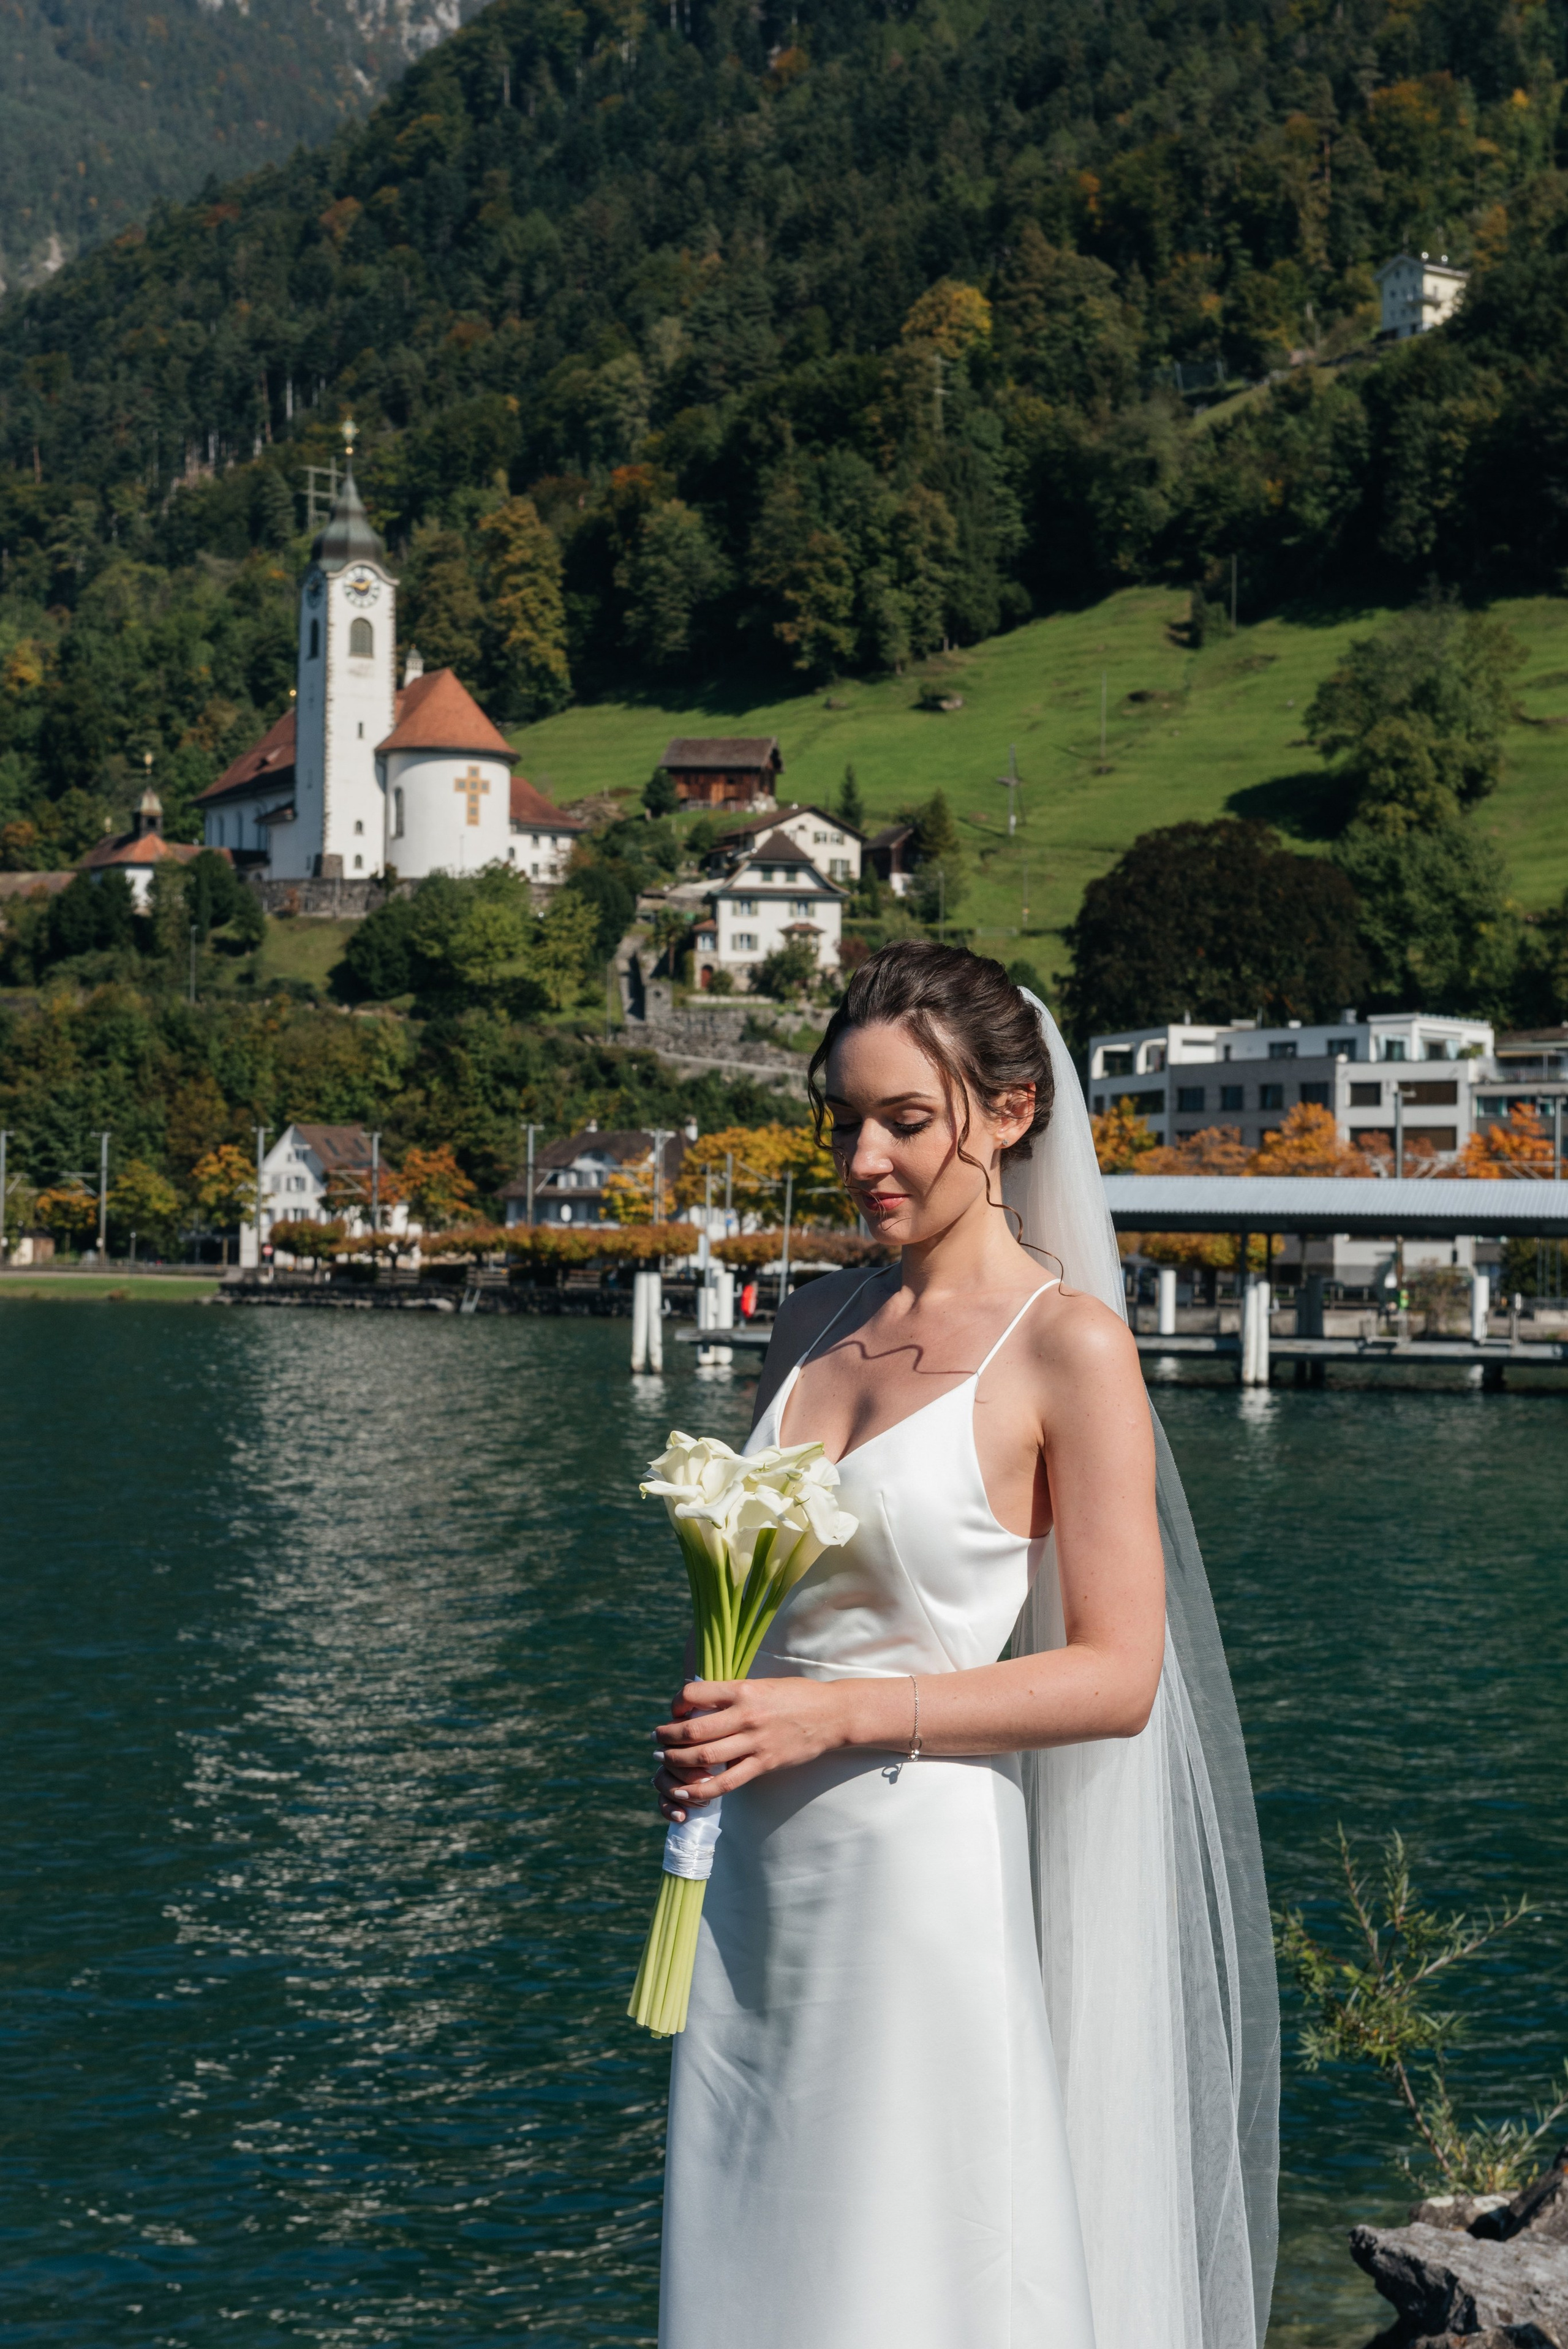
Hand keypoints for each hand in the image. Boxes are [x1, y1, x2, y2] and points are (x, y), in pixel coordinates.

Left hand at [651, 1678, 847, 1822]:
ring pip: (704, 1756)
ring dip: (677, 1761)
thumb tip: (698, 1701)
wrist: (832, 1714)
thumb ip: (732, 1693)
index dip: (675, 1704)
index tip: (673, 1712)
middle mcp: (746, 1714)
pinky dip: (701, 1788)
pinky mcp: (764, 1764)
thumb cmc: (796, 1695)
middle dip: (667, 1737)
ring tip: (664, 1762)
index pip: (693, 1695)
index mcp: (743, 1689)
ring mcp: (755, 1741)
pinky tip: (685, 1790)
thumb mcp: (761, 1684)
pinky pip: (726, 1781)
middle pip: (693, 1730)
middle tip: (657, 1740)